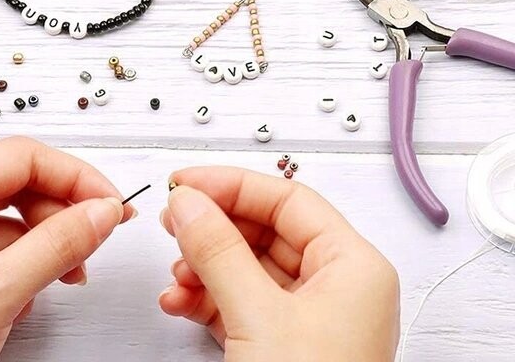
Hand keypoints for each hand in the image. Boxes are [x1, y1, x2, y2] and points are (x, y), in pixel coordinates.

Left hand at [0, 137, 134, 361]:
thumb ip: (59, 243)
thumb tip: (101, 210)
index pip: (19, 157)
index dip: (74, 176)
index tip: (108, 202)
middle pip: (9, 186)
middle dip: (56, 215)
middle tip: (92, 242)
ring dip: (36, 246)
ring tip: (59, 278)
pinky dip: (7, 265)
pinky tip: (19, 297)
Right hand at [159, 167, 399, 361]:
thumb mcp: (258, 318)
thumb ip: (219, 252)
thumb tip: (190, 203)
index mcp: (353, 267)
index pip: (287, 198)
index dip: (233, 186)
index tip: (189, 184)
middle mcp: (337, 287)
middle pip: (265, 231)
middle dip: (213, 229)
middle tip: (175, 220)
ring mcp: (311, 318)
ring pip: (248, 267)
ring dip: (204, 267)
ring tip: (175, 274)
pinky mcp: (284, 344)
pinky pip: (241, 301)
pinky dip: (207, 298)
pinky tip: (181, 302)